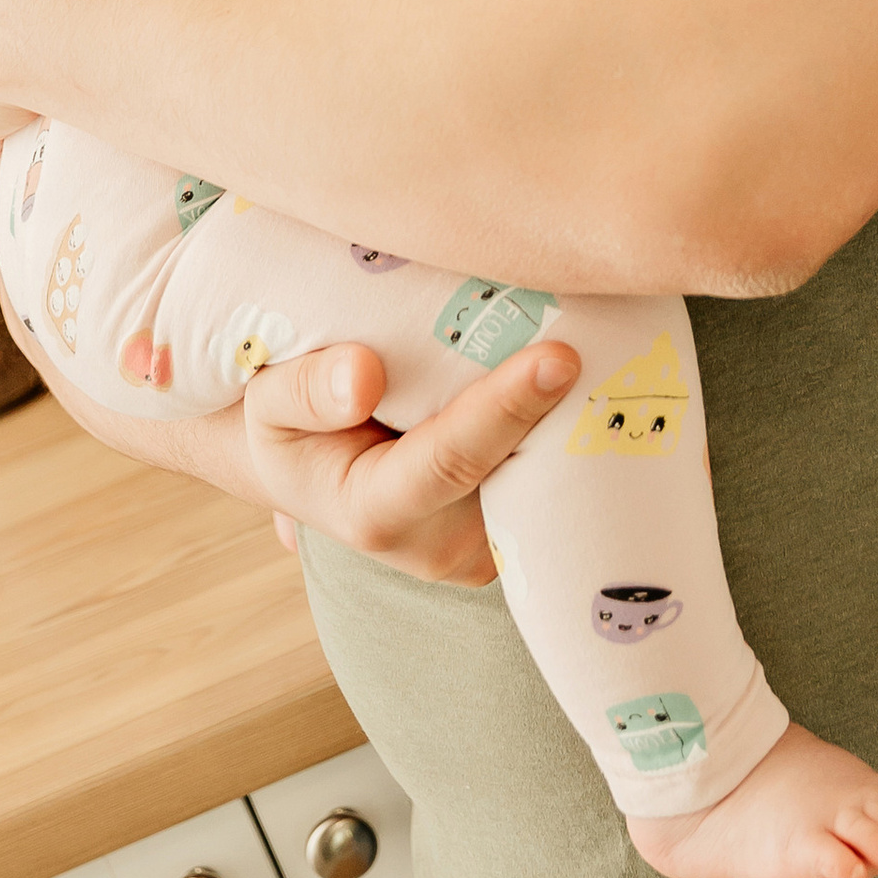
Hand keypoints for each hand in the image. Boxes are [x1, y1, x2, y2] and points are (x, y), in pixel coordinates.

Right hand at [242, 337, 578, 574]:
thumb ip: (305, 390)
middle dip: (565, 409)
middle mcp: (439, 546)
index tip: (558, 358)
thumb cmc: (287, 424)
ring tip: (612, 338)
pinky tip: (600, 369)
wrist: (311, 465)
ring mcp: (483, 546)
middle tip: (611, 331)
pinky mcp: (512, 531)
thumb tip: (363, 375)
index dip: (505, 409)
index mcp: (373, 514)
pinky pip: (555, 478)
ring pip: (548, 479)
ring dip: (578, 415)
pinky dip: (573, 426)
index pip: (451, 461)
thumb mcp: (265, 402)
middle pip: (518, 471)